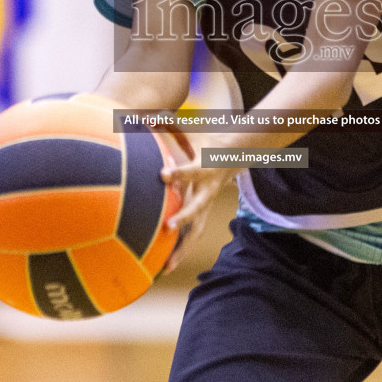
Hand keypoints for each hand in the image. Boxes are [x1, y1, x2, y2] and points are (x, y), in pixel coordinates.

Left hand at [158, 132, 237, 273]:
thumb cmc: (207, 144)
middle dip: (184, 217)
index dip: (178, 172)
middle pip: (197, 207)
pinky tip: (164, 268)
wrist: (235, 157)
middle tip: (168, 227)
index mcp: (203, 168)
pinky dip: (179, 252)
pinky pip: (191, 237)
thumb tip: (146, 113)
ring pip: (196, 231)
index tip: (162, 174)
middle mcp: (206, 190)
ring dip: (182, 248)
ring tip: (167, 267)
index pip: (190, 170)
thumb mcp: (193, 132)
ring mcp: (205, 206)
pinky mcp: (201, 216)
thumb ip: (170, 125)